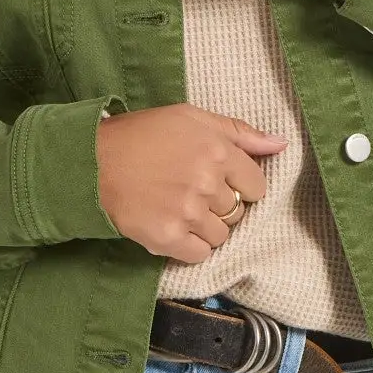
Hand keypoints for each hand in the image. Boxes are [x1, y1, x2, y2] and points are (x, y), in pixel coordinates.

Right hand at [95, 104, 286, 261]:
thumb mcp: (191, 118)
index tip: (219, 181)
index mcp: (218, 151)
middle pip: (238, 212)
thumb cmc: (142, 135)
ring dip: (206, 227)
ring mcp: (188, 213)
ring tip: (180, 210)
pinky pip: (200, 254)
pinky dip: (190, 246)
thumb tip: (281, 144)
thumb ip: (241, 132)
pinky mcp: (168, 237)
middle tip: (192, 193)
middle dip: (220, 205)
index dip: (239, 185)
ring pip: (221, 235)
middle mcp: (207, 183)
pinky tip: (174, 227)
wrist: (92, 162)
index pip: (256, 185)